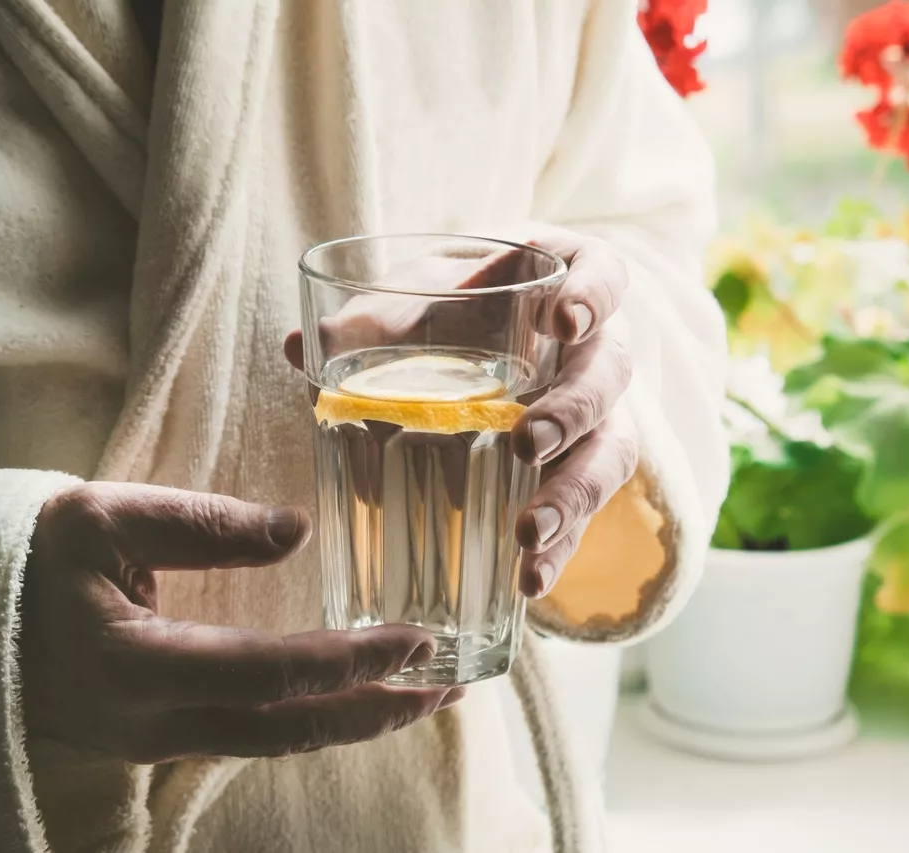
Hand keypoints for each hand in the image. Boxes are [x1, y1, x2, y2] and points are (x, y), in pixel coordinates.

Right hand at [19, 482, 459, 763]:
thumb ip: (204, 525)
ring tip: (421, 693)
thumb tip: (299, 533)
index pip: (269, 674)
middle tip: (450, 686)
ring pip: (272, 742)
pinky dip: (310, 718)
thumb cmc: (29, 558)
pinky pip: (249, 736)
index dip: (349, 663)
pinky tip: (349, 696)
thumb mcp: (105, 517)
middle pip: (287, 731)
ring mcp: (153, 739)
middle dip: (375, 711)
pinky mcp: (156, 735)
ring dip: (351, 720)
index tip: (417, 641)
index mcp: (137, 663)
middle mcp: (152, 720)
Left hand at [283, 226, 636, 599]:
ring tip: (528, 535)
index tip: (564, 323)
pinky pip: (584, 512)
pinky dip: (561, 549)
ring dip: (572, 496)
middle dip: (574, 411)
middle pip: (608, 375)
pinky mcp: (582, 472)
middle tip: (528, 443)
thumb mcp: (412, 305)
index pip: (605, 276)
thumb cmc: (447, 312)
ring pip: (608, 452)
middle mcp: (594, 351)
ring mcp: (596, 416)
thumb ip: (367, 323)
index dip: (594, 296)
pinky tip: (531, 580)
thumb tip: (299, 346)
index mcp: (561, 287)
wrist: (470, 347)